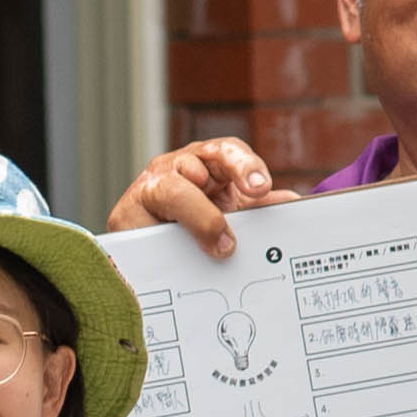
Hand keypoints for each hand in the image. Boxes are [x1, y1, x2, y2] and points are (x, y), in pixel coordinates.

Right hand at [103, 135, 278, 257]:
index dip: (245, 164)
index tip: (261, 187)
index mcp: (204, 166)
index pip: (226, 152)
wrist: (147, 263)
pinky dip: (159, 233)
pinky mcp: (124, 217)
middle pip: (200, 159)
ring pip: (172, 189)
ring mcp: (146, 190)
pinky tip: (172, 244)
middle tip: (253, 193)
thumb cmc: (192, 235)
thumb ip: (258, 212)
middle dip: (230, 172)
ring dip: (199, 212)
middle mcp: (174, 170)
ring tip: (220, 241)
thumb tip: (292, 203)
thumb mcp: (230, 220)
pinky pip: (143, 222)